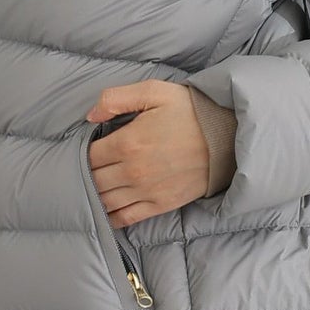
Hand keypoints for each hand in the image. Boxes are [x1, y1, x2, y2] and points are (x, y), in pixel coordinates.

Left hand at [84, 80, 208, 228]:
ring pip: (105, 201)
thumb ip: (116, 98)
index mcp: (127, 143)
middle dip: (86, 174)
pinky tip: (105, 210)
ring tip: (94, 187)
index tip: (86, 149)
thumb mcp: (154, 91)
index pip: (88, 156)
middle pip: (93, 180)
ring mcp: (146, 191)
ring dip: (95, 195)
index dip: (82, 153)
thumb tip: (90, 115)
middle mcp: (133, 171)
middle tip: (88, 169)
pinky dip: (111, 217)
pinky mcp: (160, 205)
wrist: (226, 138)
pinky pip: (125, 217)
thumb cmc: (190, 111)